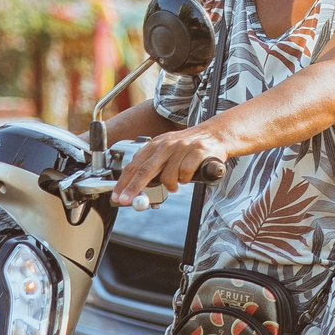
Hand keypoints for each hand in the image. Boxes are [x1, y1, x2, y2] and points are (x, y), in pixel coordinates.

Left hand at [114, 127, 230, 205]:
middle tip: (128, 200)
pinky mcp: (199, 152)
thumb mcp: (166, 150)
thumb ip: (152, 165)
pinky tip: (188, 176)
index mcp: (155, 144)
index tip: (118, 196)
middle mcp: (167, 144)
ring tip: (176, 183)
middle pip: (145, 170)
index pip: (134, 165)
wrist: (216, 134)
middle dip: (134, 187)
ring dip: (171, 184)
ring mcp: (183, 147)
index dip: (124, 182)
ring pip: (168, 175)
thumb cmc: (189, 146)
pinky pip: (186, 173)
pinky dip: (186, 179)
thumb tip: (134, 188)